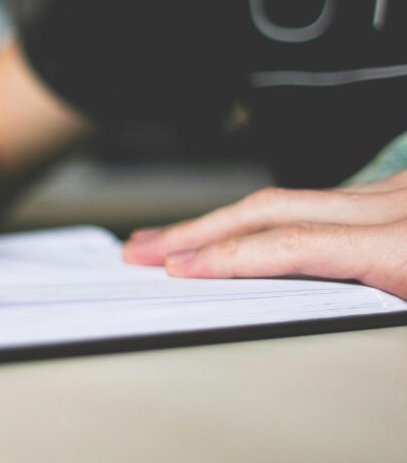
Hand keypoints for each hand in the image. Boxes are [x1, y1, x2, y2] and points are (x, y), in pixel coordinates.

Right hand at [123, 171, 406, 298]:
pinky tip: (237, 228)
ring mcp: (393, 194)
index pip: (293, 245)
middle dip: (196, 229)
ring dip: (221, 220)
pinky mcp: (394, 193)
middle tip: (142, 248)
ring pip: (284, 198)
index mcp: (405, 245)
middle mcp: (394, 207)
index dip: (226, 256)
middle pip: (269, 209)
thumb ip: (380, 310)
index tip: (175, 269)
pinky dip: (263, 216)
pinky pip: (314, 199)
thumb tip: (309, 329)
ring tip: (173, 239)